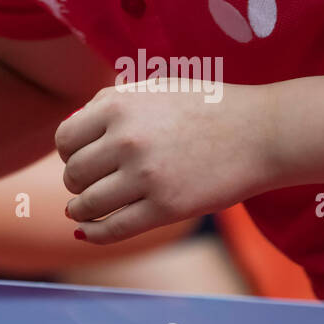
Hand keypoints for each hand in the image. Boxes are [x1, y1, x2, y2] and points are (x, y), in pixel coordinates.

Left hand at [56, 78, 276, 244]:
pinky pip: (114, 229)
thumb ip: (108, 104)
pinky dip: (93, 234)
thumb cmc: (203, 107)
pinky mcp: (167, 208)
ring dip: (80, 209)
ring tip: (82, 209)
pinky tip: (86, 231)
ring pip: (88, 204)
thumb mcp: (152, 89)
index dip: (67, 152)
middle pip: (73, 173)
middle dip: (75, 181)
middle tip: (87, 183)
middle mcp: (127, 139)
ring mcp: (146, 176)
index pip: (65, 139)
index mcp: (119, 106)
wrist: (258, 132)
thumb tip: (69, 133)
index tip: (77, 158)